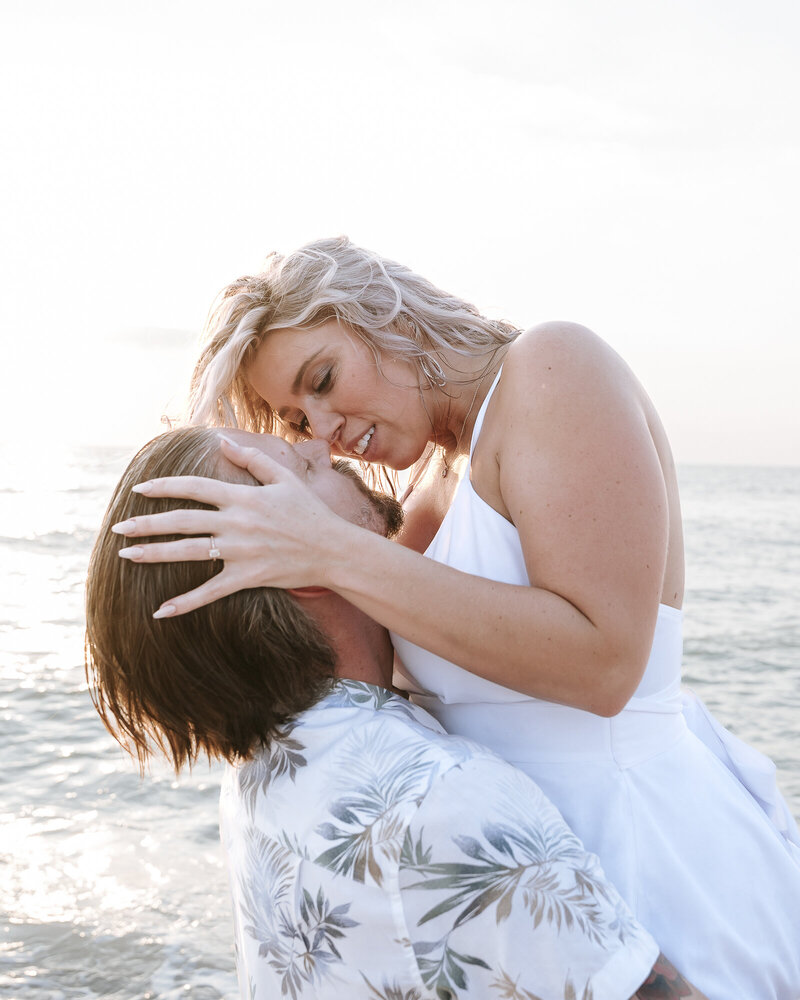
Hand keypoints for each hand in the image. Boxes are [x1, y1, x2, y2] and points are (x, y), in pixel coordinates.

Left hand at [112, 437, 341, 616]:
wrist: (335, 550)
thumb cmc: (311, 513)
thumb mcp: (284, 478)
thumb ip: (252, 458)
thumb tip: (221, 441)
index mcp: (243, 497)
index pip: (195, 487)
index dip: (165, 487)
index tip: (140, 490)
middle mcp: (237, 523)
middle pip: (182, 521)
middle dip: (146, 524)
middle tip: (118, 528)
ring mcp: (240, 551)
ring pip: (189, 552)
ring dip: (154, 554)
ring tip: (125, 556)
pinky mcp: (247, 577)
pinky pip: (210, 592)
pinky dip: (184, 603)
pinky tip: (160, 611)